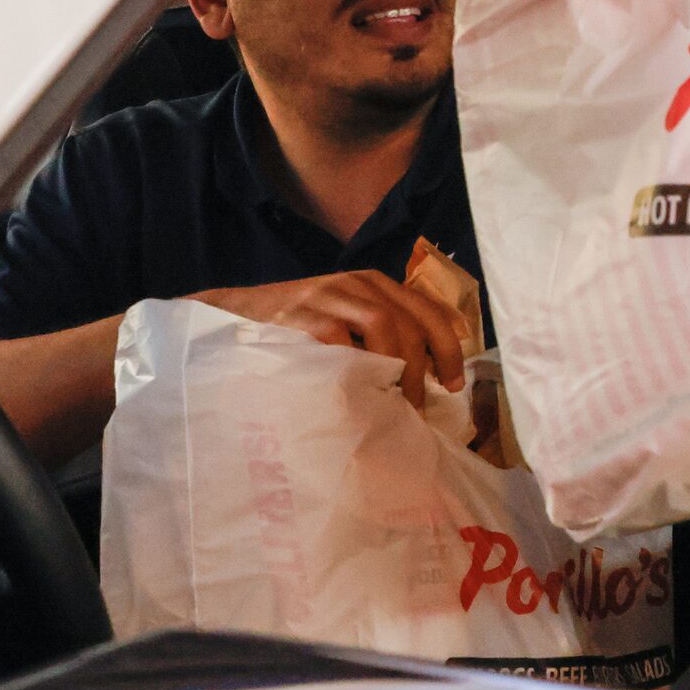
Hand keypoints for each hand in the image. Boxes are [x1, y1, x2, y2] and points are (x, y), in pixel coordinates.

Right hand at [193, 270, 464, 406]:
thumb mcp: (345, 321)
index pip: (427, 309)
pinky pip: (339, 339)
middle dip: (424, 366)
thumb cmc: (298, 329)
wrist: (235, 314)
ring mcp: (326, 295)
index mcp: (374, 283)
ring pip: (382, 323)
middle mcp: (355, 284)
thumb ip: (381, 336)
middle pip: (408, 320)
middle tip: (421, 406)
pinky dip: (355, 366)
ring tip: (395, 403)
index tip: (454, 383)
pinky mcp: (300, 314)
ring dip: (396, 367)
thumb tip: (427, 379)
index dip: (448, 347)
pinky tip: (358, 392)